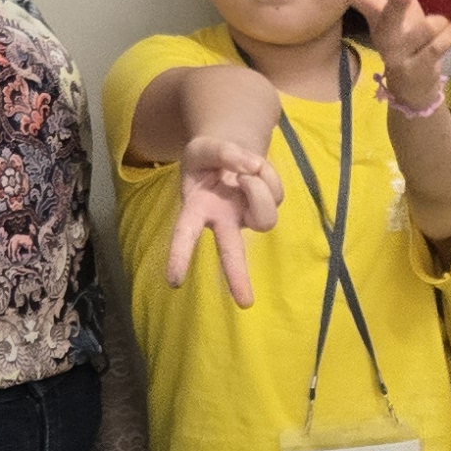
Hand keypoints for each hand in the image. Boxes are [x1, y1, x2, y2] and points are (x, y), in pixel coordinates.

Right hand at [166, 131, 283, 304]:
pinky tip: (254, 170)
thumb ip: (222, 152)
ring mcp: (246, 217)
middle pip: (231, 252)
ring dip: (258, 188)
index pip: (185, 234)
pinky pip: (276, 193)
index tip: (174, 281)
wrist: (228, 153)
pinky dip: (267, 173)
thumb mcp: (201, 147)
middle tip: (245, 303)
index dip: (180, 255)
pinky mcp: (267, 208)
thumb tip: (250, 168)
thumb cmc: (206, 159)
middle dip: (237, 276)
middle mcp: (221, 220)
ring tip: (245, 172)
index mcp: (196, 209)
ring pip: (265, 218)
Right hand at [339, 0, 450, 113]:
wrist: (411, 87)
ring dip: (427, 28)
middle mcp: (386, 37)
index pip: (363, 2)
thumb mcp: (398, 12)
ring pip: (415, 38)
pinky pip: (436, 49)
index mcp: (378, 19)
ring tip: (439, 19)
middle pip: (388, 19)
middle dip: (396, 4)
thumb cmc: (404, 39)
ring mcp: (402, 54)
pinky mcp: (421, 66)